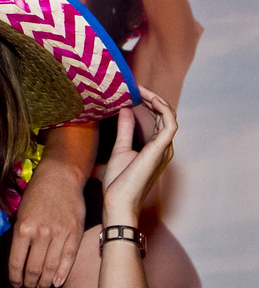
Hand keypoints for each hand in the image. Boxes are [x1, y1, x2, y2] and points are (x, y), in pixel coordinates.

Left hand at [9, 160, 85, 287]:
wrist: (61, 177)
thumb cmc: (37, 193)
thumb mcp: (20, 212)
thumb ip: (20, 234)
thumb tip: (18, 258)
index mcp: (22, 228)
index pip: (16, 261)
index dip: (15, 277)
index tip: (15, 284)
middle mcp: (40, 234)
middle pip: (34, 268)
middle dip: (29, 283)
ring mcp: (59, 234)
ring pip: (51, 267)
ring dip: (44, 283)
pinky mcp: (74, 233)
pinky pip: (68, 259)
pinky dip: (62, 274)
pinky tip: (56, 284)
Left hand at [102, 87, 175, 221]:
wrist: (118, 201)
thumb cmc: (118, 181)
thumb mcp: (120, 149)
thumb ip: (125, 130)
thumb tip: (126, 110)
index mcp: (155, 147)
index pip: (158, 117)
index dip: (148, 102)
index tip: (133, 91)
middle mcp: (164, 146)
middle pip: (165, 114)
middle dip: (151, 97)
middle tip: (135, 86)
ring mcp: (165, 148)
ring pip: (169, 115)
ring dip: (156, 99)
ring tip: (140, 89)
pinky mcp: (161, 149)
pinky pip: (170, 123)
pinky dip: (162, 108)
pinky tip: (148, 98)